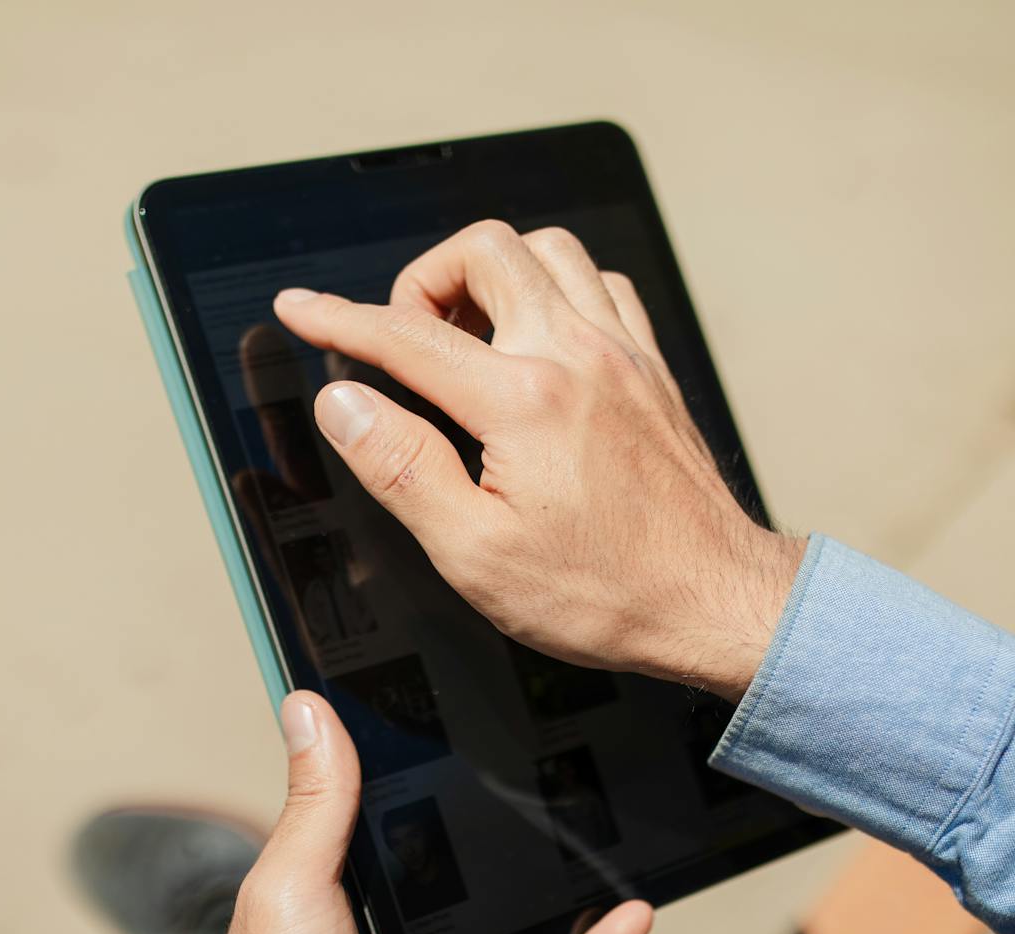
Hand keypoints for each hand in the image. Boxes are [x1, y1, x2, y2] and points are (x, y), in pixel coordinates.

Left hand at [198, 691, 652, 933]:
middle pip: (453, 833)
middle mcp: (386, 905)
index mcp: (330, 870)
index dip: (400, 741)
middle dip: (493, 793)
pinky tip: (633, 914)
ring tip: (605, 811)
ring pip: (512, 895)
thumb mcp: (288, 893)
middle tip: (544, 730)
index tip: (441, 681)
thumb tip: (307, 706)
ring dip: (557, 865)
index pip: (372, 787)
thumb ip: (313, 806)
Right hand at [272, 221, 803, 701]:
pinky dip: (557, 289)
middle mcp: (576, 357)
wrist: (715, 603)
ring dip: (493, 273)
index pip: (404, 336)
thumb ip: (402, 468)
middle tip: (406, 340)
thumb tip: (347, 404)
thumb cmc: (605, 593)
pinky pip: (602, 284)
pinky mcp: (652, 370)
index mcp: (522, 402)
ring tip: (467, 334)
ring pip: (549, 250)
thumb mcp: (475, 554)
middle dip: (424, 280)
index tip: (300, 310)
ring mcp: (622, 355)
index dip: (337, 318)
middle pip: (484, 252)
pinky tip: (539, 337)